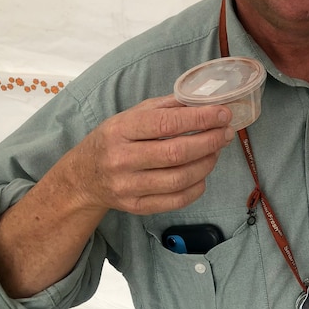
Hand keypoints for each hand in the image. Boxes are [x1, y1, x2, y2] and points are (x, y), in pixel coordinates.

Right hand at [64, 95, 235, 214]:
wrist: (82, 178)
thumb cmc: (113, 140)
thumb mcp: (132, 115)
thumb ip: (167, 107)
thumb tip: (204, 101)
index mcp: (122, 130)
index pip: (167, 123)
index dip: (200, 118)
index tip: (223, 114)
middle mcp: (122, 159)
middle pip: (177, 153)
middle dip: (210, 141)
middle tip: (226, 133)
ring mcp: (128, 187)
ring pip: (180, 178)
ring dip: (207, 163)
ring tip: (216, 150)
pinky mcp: (136, 207)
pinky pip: (176, 200)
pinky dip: (197, 187)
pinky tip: (203, 173)